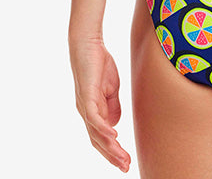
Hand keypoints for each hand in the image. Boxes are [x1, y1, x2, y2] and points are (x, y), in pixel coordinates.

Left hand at [70, 36, 131, 171]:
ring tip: (122, 158)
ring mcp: (85, 106)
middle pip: (98, 141)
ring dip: (110, 148)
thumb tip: (116, 125)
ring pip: (96, 134)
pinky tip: (114, 136)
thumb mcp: (111, 88)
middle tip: (126, 167)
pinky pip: (94, 118)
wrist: (88, 44)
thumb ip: (113, 106)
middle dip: (112, 156)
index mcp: (92, 111)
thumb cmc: (99, 63)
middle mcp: (86, 112)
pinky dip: (103, 129)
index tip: (125, 162)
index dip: (113, 151)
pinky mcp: (87, 96)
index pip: (101, 138)